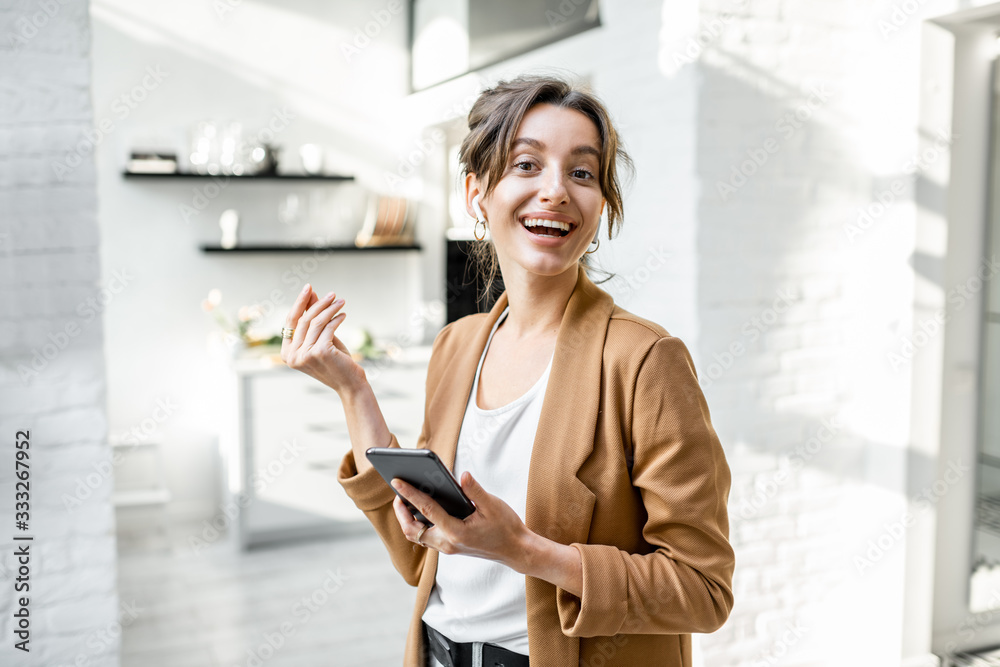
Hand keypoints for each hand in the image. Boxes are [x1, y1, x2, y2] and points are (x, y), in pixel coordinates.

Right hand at [280, 283, 366, 395]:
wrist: (349, 384)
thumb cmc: (335, 361)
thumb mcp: (321, 338)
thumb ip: (313, 318)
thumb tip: (311, 293)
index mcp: (287, 353)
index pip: (291, 322)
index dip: (299, 303)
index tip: (309, 288)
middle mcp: (292, 355)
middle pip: (303, 320)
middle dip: (318, 303)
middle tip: (331, 294)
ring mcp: (304, 355)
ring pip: (316, 322)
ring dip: (330, 309)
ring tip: (341, 301)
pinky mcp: (319, 352)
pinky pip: (328, 327)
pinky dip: (336, 318)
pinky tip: (343, 314)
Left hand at [391, 471, 527, 566]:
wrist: (515, 549)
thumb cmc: (505, 527)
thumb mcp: (492, 505)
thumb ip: (475, 490)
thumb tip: (462, 475)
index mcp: (456, 532)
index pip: (426, 510)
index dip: (410, 494)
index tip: (397, 481)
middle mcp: (447, 543)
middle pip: (412, 530)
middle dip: (401, 511)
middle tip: (397, 492)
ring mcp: (447, 547)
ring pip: (417, 536)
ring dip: (407, 519)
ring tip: (404, 500)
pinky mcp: (450, 547)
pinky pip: (426, 537)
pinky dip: (418, 524)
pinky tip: (421, 509)